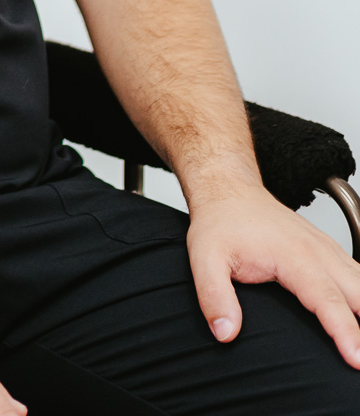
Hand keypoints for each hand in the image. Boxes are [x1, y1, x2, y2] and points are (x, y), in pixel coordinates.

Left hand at [187, 178, 359, 365]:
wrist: (229, 189)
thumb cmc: (221, 221)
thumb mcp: (205, 257)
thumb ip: (214, 295)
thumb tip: (226, 332)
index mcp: (293, 255)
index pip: (327, 299)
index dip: (344, 331)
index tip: (356, 359)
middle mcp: (318, 251)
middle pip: (358, 293)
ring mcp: (327, 248)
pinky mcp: (329, 250)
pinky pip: (359, 274)